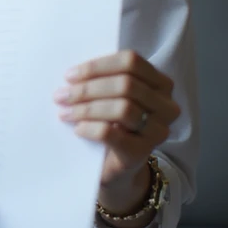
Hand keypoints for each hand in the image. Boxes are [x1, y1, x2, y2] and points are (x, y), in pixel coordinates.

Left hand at [55, 50, 179, 209]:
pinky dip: (90, 128)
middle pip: (126, 85)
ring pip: (122, 108)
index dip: (97, 66)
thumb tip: (72, 73)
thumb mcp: (109, 95)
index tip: (69, 75)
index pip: (131, 61)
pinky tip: (77, 129)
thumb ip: (101, 79)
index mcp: (160, 82)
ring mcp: (158, 130)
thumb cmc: (110, 121)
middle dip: (88, 89)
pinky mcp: (143, 152)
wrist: (115, 165)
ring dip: (87, 108)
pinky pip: (112, 133)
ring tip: (65, 112)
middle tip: (61, 95)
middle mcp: (166, 105)